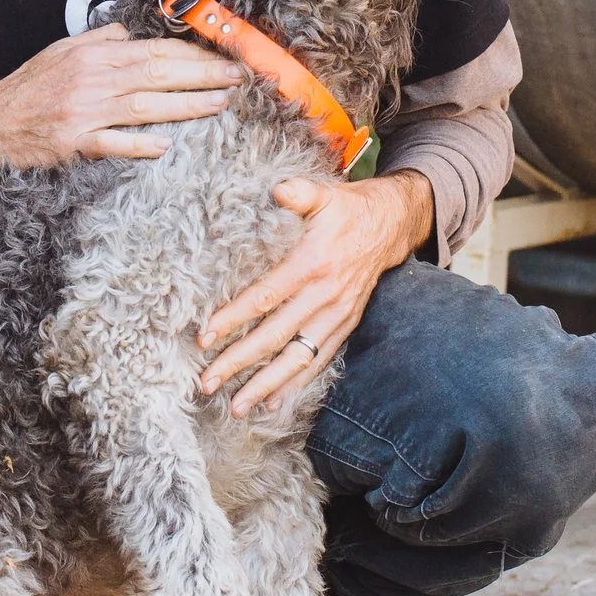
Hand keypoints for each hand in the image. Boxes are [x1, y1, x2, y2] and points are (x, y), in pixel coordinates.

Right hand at [0, 23, 244, 170]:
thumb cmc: (31, 86)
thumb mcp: (64, 50)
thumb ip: (102, 39)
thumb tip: (134, 31)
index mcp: (95, 54)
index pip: (153, 49)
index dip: (191, 52)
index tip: (221, 54)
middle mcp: (95, 79)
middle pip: (158, 73)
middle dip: (202, 74)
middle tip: (236, 77)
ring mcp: (86, 111)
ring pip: (146, 106)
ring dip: (186, 105)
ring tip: (219, 104)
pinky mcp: (76, 141)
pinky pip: (113, 142)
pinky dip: (139, 144)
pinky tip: (165, 145)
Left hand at [196, 172, 431, 416]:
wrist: (392, 225)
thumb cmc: (348, 209)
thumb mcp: (324, 194)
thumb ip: (299, 193)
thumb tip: (278, 189)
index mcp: (314, 263)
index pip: (266, 296)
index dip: (234, 318)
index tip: (204, 337)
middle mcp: (325, 295)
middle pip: (275, 336)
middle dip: (238, 362)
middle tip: (205, 382)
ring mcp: (337, 315)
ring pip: (296, 357)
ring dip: (264, 385)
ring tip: (235, 407)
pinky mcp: (345, 326)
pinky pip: (318, 361)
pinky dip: (295, 384)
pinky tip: (272, 404)